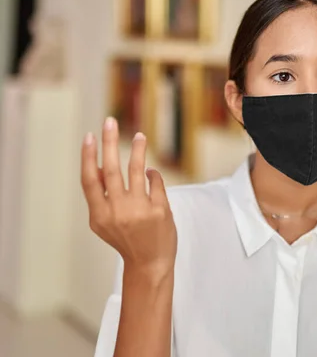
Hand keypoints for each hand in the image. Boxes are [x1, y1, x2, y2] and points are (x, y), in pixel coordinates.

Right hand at [80, 117, 176, 279]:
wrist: (149, 263)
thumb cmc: (126, 239)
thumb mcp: (104, 223)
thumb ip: (101, 197)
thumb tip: (100, 165)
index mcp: (99, 215)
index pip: (90, 180)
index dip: (88, 157)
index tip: (89, 136)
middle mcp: (117, 211)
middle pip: (111, 169)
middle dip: (109, 142)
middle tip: (109, 122)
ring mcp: (139, 210)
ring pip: (136, 170)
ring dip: (138, 150)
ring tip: (140, 136)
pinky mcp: (159, 210)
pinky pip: (155, 182)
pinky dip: (153, 174)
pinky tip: (150, 171)